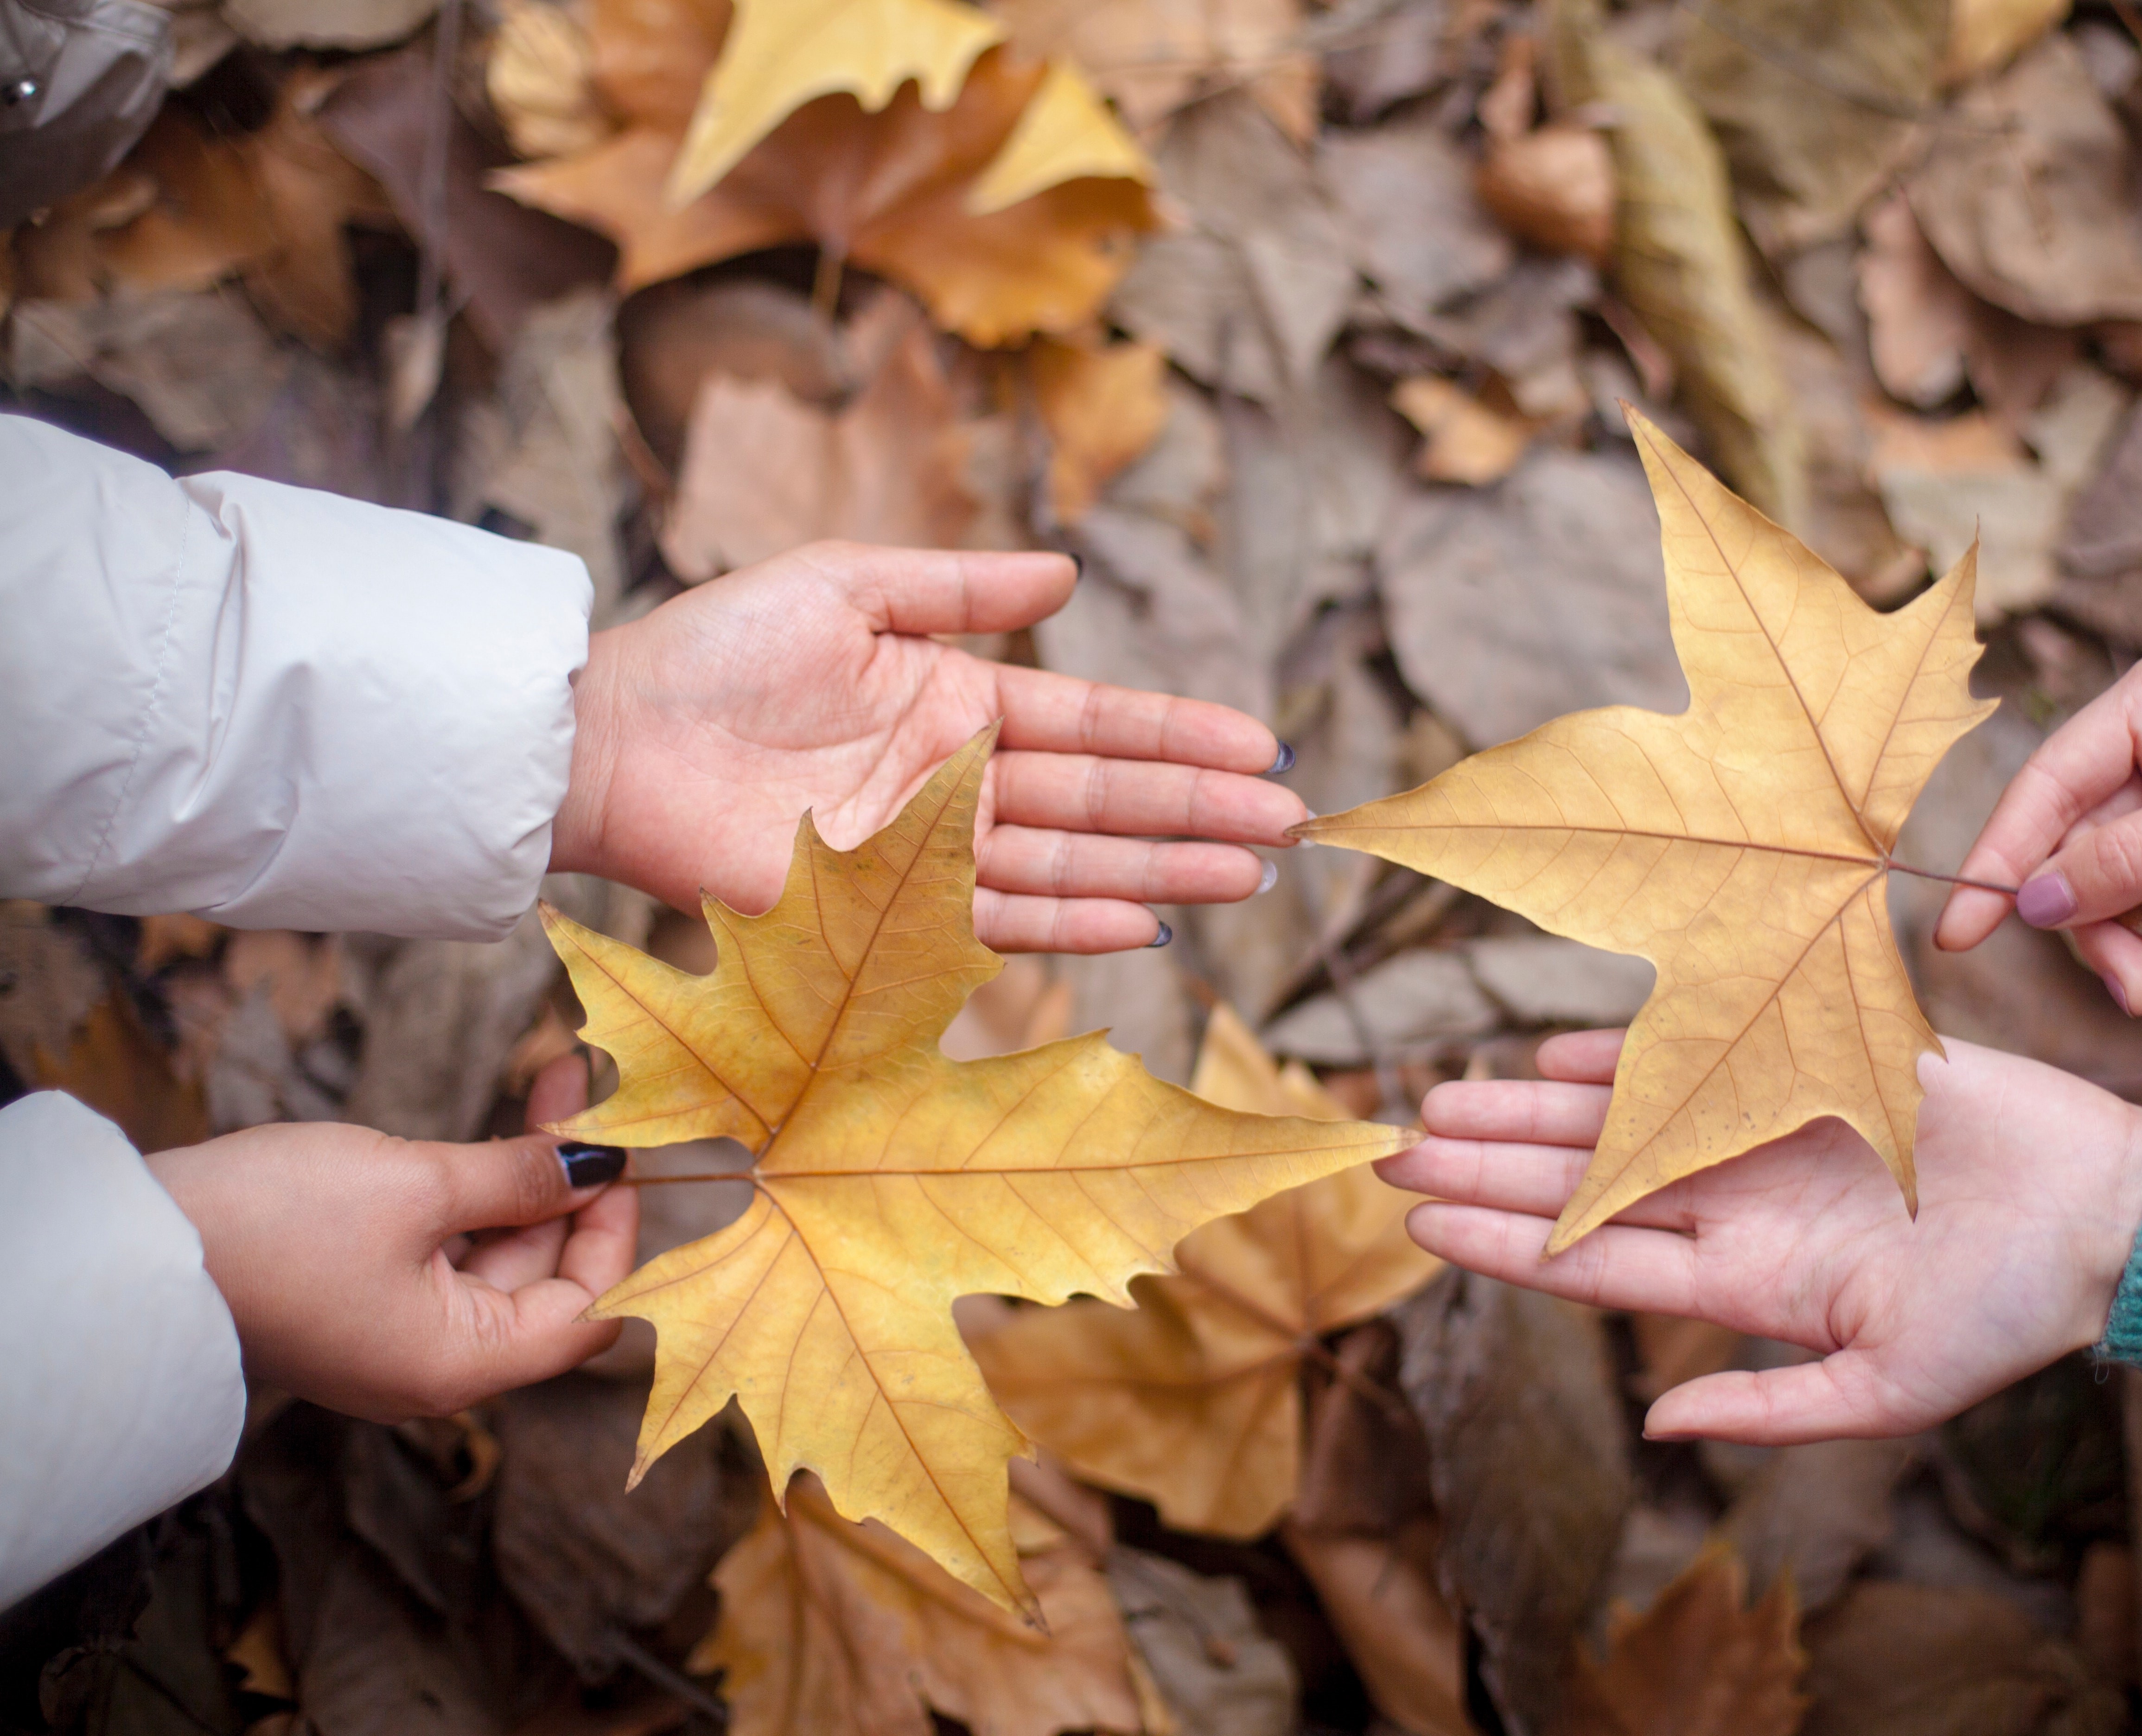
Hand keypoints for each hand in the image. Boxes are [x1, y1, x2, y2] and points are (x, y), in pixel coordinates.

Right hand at [144, 1056, 636, 1420]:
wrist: (142, 1245)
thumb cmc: (276, 1224)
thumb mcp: (416, 1185)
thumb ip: (516, 1177)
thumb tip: (594, 1165)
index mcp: (463, 1363)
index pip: (589, 1313)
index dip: (617, 1233)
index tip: (626, 1155)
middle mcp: (436, 1365)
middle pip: (545, 1280)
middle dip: (571, 1185)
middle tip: (586, 1091)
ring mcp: (395, 1335)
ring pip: (495, 1257)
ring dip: (524, 1179)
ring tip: (553, 1088)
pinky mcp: (359, 1301)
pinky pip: (445, 1254)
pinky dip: (475, 1197)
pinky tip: (493, 1138)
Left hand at [552, 543, 1303, 951]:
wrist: (615, 739)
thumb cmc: (716, 651)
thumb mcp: (847, 585)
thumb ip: (960, 587)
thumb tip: (1069, 571)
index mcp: (957, 702)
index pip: (1094, 724)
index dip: (1178, 736)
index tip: (1260, 747)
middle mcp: (959, 783)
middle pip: (1104, 801)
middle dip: (1198, 811)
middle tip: (1292, 823)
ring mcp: (931, 853)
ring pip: (1072, 864)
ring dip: (1162, 870)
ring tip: (1248, 872)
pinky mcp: (890, 913)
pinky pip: (1000, 923)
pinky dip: (1074, 923)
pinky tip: (1147, 923)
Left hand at [1380, 1030, 2141, 1441]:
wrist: (2100, 1212)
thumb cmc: (2006, 1312)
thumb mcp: (1886, 1390)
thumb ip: (1769, 1409)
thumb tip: (1658, 1425)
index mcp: (1745, 1280)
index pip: (1591, 1262)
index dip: (1502, 1243)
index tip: (1418, 1226)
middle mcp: (1734, 1204)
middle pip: (1578, 1185)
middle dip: (1484, 1167)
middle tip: (1391, 1150)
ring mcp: (1762, 1134)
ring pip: (1613, 1118)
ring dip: (1525, 1108)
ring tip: (1439, 1098)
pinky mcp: (1805, 1069)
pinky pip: (1693, 1052)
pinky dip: (1621, 1050)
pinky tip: (1550, 1051)